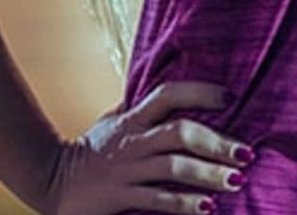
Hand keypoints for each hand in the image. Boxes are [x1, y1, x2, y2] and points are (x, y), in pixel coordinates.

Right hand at [38, 81, 253, 214]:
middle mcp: (132, 141)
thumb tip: (170, 92)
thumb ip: (139, 107)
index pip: (167, 94)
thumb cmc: (90, 150)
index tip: (228, 97)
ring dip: (208, 175)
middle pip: (178, 133)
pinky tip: (208, 208)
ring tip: (236, 180)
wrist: (50, 180)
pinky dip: (185, 204)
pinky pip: (158, 200)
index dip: (198, 92)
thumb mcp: (112, 121)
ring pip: (173, 168)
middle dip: (216, 142)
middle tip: (246, 152)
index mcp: (132, 119)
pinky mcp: (120, 197)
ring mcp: (127, 170)